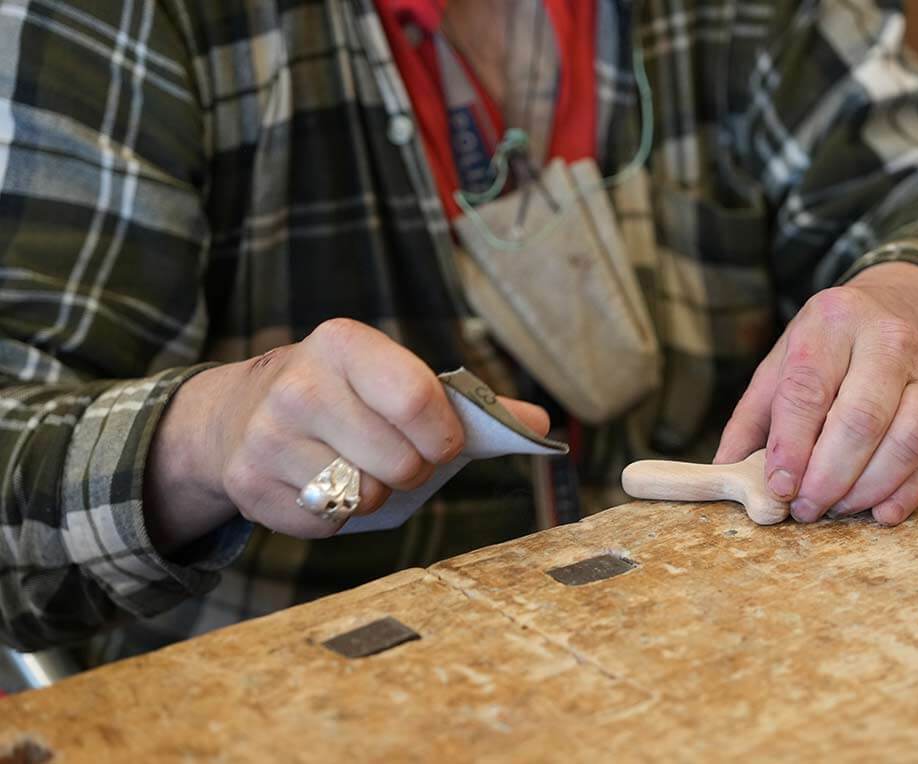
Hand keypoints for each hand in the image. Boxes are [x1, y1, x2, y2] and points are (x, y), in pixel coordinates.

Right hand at [145, 319, 548, 548]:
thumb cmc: (347, 397)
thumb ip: (471, 406)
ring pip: (362, 497)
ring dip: (374, 495)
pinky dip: (336, 517)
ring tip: (355, 467)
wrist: (238, 414)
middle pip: (399, 463)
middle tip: (394, 458)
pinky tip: (317, 484)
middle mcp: (299, 384)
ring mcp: (267, 435)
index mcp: (344, 344)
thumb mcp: (397, 380)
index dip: (444, 437)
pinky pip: (327, 523)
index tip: (443, 444)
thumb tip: (542, 427)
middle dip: (412, 472)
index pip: (418, 400)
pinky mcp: (250, 484)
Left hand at [715, 262, 917, 524]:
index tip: (779, 486)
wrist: (904, 309)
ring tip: (835, 509)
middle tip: (805, 508)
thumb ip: (752, 419)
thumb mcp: (782, 364)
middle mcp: (887, 339)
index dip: (792, 445)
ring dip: (865, 489)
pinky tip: (879, 513)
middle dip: (828, 476)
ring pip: (903, 442)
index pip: (808, 390)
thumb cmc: (829, 346)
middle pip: (859, 420)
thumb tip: (725, 472)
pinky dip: (906, 493)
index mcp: (832, 321)